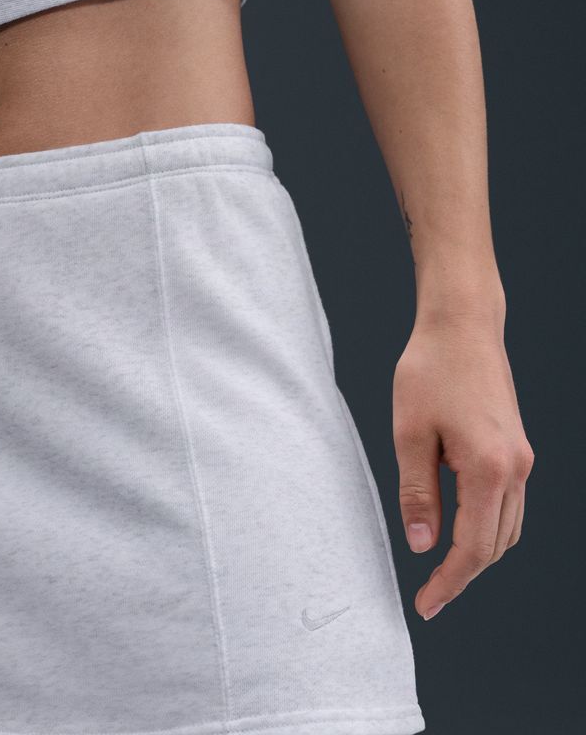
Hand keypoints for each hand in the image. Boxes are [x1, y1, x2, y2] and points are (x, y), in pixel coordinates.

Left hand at [391, 309, 533, 619]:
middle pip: (496, 545)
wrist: (462, 326)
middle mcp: (517, 469)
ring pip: (507, 528)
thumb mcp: (410, 433)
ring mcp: (522, 459)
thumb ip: (418, 492)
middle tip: (428, 595)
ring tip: (439, 569)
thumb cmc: (429, 371)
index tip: (425, 606)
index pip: (474, 547)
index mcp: (489, 468)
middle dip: (463, 575)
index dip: (450, 582)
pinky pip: (508, 505)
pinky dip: (486, 526)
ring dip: (477, 553)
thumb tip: (422, 545)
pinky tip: (458, 528)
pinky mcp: (517, 449)